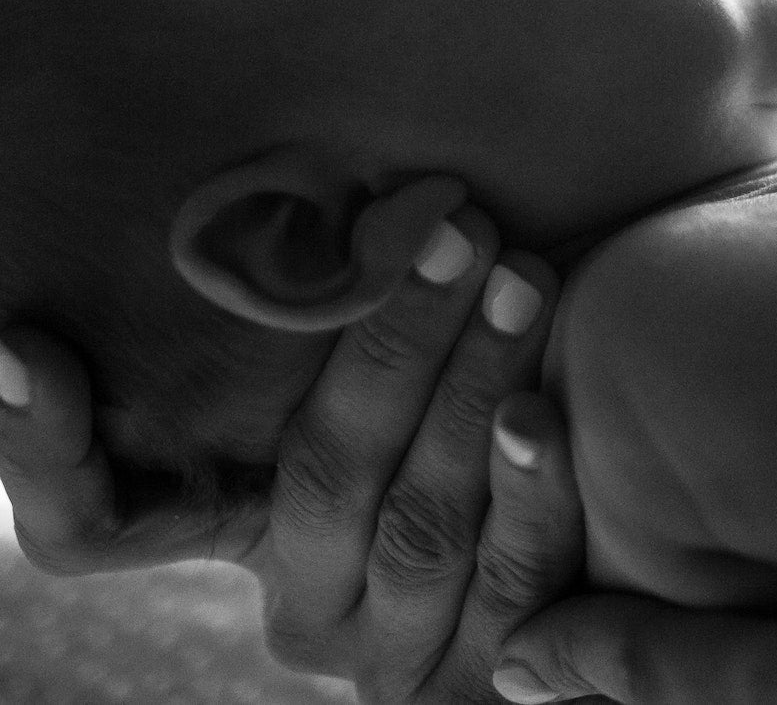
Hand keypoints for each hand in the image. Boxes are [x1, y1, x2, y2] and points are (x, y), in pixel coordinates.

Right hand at [1, 198, 584, 702]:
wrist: (608, 470)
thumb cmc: (430, 392)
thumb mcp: (321, 369)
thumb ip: (226, 341)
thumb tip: (14, 346)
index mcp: (234, 539)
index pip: (92, 523)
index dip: (59, 444)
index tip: (41, 344)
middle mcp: (308, 614)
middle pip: (323, 480)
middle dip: (393, 341)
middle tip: (453, 226)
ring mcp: (406, 653)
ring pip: (424, 526)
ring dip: (472, 392)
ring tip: (520, 279)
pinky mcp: (506, 672)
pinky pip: (519, 585)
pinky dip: (534, 495)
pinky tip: (545, 410)